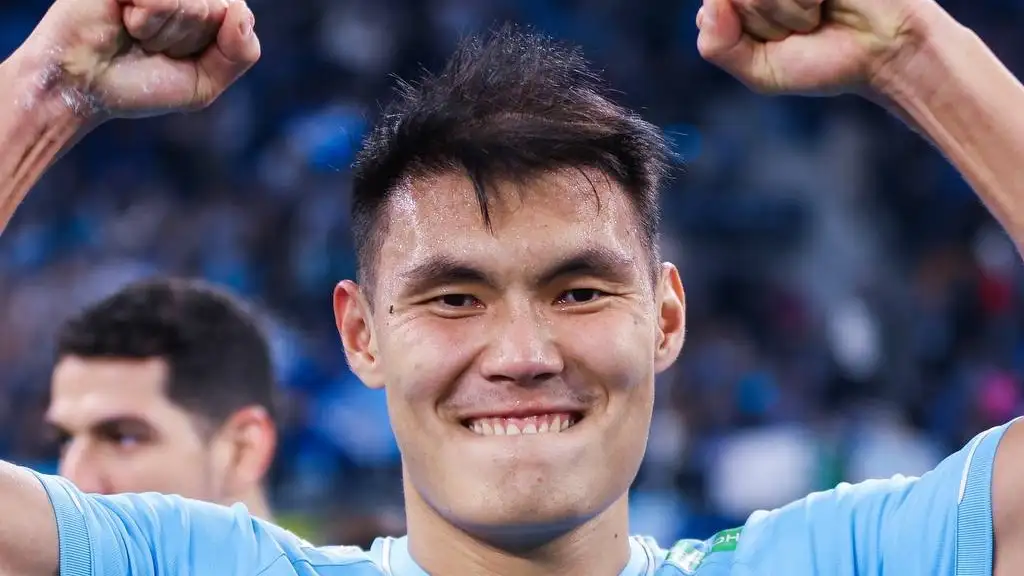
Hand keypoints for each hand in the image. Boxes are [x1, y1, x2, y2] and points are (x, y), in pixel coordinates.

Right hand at [15, 0, 259, 118]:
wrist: (83, 88)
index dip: (212, 46)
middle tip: (152, 47)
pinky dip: (146, 19)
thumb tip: (241, 9)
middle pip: (217, 9)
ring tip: (136, 35)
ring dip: (164, 32)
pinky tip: (124, 19)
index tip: (179, 56)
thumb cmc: (142, 85)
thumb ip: (241, 52)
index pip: (238, 15)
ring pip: (193, 4)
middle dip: (186, 41)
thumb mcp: (206, 83)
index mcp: (206, 8)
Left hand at [696, 0, 942, 94]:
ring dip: (789, 11)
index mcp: (740, 2)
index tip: (773, 41)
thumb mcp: (759, 71)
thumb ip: (718, 46)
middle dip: (766, 22)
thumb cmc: (821, 61)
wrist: (882, 52)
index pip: (710, 10)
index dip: (742, 30)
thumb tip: (708, 4)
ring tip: (814, 14)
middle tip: (798, 28)